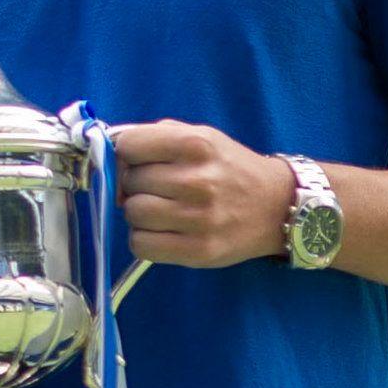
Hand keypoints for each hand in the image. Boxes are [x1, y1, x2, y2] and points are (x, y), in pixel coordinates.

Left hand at [111, 119, 295, 269]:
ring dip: (140, 213)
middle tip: (159, 188)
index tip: (138, 161)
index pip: (128, 146)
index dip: (127, 154)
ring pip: (133, 214)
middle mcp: (197, 180)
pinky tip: (163, 231)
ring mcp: (198, 218)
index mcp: (195, 144)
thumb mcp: (200, 136)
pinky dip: (145, 239)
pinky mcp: (199, 251)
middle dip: (137, 185)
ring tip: (162, 210)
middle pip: (130, 182)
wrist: (277, 206)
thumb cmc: (229, 168)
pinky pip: (142, 245)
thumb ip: (155, 137)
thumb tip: (110, 153)